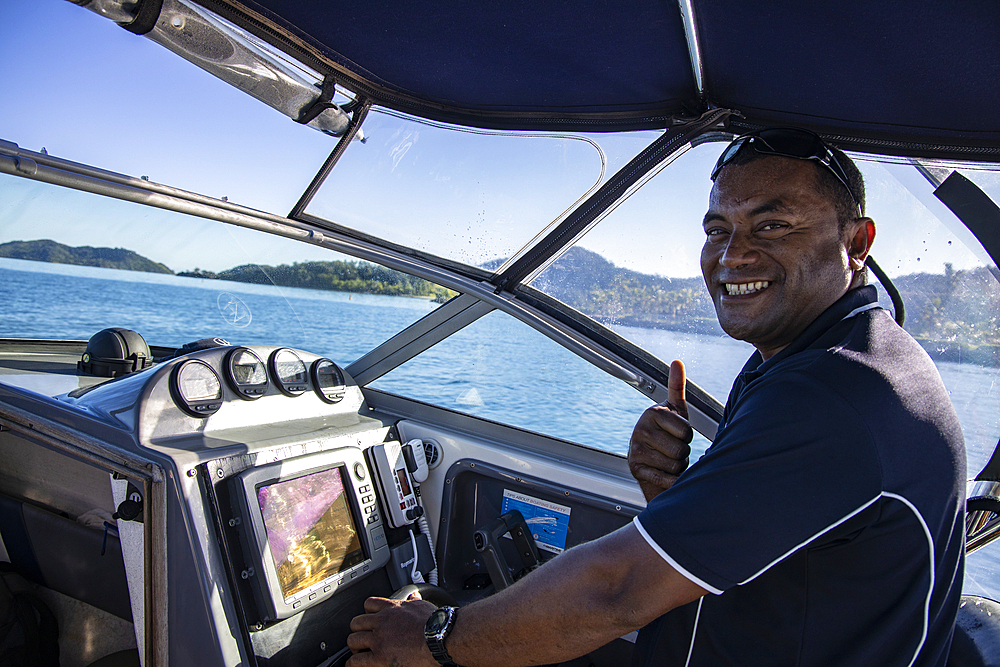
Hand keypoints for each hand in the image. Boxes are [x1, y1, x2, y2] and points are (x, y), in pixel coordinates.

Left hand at [347, 594, 438, 666]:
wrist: (439, 639)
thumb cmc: (434, 624)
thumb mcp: (423, 606)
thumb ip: (415, 601)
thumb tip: (414, 596)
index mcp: (392, 608)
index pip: (369, 604)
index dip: (367, 613)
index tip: (369, 620)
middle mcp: (382, 622)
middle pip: (356, 623)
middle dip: (358, 631)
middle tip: (362, 637)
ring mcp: (379, 640)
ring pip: (353, 640)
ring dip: (355, 647)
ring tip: (358, 651)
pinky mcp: (380, 657)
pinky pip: (357, 660)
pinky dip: (352, 663)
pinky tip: (353, 664)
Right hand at [628, 360, 692, 501]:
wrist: (649, 460)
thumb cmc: (667, 433)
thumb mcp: (675, 410)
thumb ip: (677, 386)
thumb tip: (677, 361)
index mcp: (652, 413)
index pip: (687, 431)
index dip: (688, 436)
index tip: (678, 434)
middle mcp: (641, 430)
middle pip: (681, 450)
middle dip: (683, 453)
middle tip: (672, 449)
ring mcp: (636, 450)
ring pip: (675, 466)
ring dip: (677, 467)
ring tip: (667, 459)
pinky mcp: (636, 469)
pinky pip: (665, 479)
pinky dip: (670, 480)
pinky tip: (662, 472)